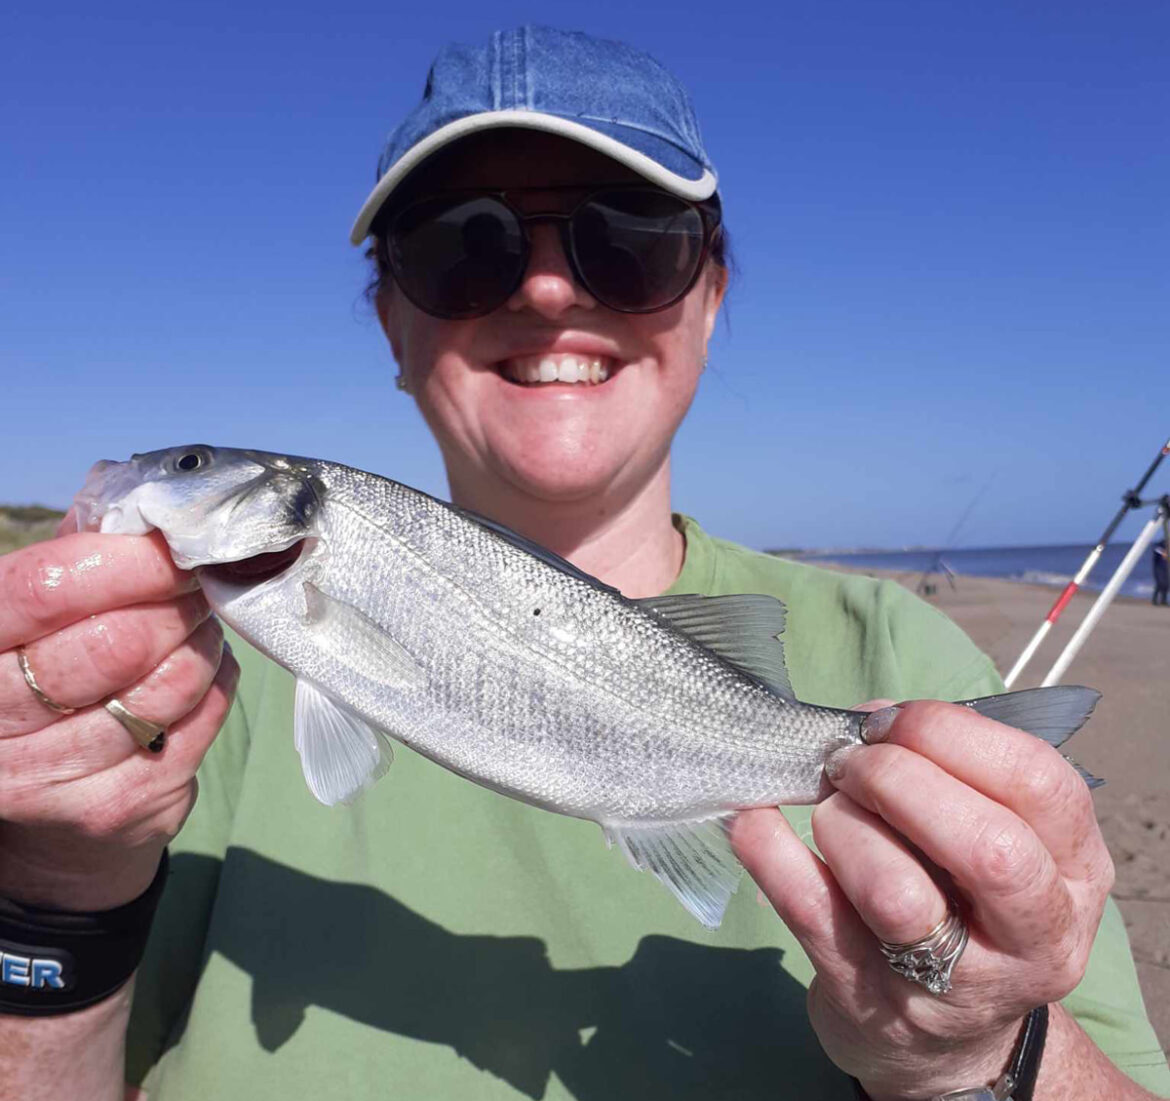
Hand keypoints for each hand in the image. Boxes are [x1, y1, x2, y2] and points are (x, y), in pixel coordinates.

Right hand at [0, 525, 237, 911]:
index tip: (168, 545)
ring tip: (196, 621)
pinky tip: (200, 667)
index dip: (119, 562)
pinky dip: (216, 680)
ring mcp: (55, 778)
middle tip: (194, 580)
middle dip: (171, 601)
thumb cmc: (39, 686)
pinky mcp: (122, 806)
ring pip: (167, 683)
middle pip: (112, 644)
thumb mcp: (30, 621)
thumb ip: (70, 561)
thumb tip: (134, 499)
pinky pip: (202, 718)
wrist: (46, 815)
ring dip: (199, 638)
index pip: (41, 593)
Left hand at [731, 698, 1113, 1100]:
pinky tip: (754, 821)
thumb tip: (873, 716)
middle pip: (986, 847)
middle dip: (899, 779)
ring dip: (843, 826)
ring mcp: (951, 985)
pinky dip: (771, 854)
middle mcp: (1034, 938)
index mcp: (1073, 872)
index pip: (1037, 783)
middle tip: (851, 762)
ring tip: (828, 812)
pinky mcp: (870, 1003)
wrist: (941, 1043)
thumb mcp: (991, 834)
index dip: (952, 733)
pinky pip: (812, 915)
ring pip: (897, 893)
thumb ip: (950, 770)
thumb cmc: (963, 902)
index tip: (891, 721)